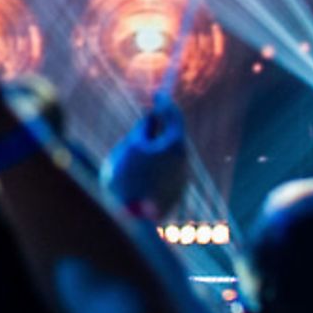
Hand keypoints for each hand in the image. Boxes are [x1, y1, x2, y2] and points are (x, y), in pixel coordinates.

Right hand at [102, 103, 189, 220]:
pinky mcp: (173, 196)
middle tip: (145, 124)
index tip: (158, 95)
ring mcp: (180, 181)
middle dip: (159, 131)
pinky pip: (163, 176)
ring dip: (154, 153)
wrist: (128, 217)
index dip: (165, 103)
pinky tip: (135, 178)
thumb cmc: (128, 176)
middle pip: (172, 138)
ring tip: (131, 159)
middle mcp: (184, 163)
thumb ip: (144, 129)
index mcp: (175, 146)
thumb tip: (151, 120)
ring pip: (167, 158)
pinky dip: (152, 170)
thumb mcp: (132, 144)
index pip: (174, 116)